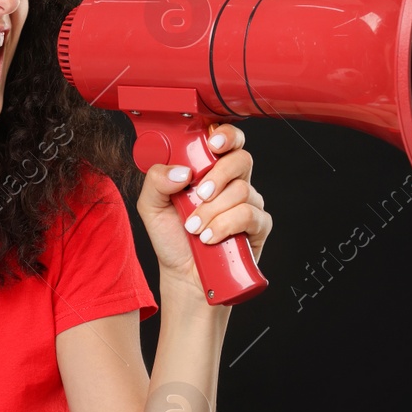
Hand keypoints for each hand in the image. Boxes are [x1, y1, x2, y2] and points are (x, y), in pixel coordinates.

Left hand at [136, 122, 271, 286]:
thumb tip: (181, 170)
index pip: (226, 140)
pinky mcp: (259, 225)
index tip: (213, 145)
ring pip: (241, 190)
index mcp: (209, 170)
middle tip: (199, 196)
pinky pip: (250, 215)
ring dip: (213, 211)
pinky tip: (210, 238)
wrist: (184, 276)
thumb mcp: (152, 206)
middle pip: (241, 159)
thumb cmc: (172, 238)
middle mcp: (232, 182)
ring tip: (195, 228)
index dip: (225, 135)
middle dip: (218, 176)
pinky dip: (225, 226)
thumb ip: (156, 181)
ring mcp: (248, 203)